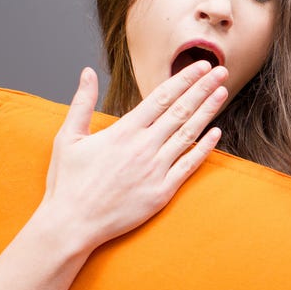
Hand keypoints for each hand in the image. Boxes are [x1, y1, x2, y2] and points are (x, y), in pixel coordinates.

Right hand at [39, 63, 227, 250]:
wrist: (72, 223)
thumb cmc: (68, 182)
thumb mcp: (68, 137)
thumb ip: (82, 102)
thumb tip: (87, 72)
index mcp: (123, 131)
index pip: (161, 97)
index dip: (184, 79)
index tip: (201, 66)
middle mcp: (143, 147)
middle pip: (180, 111)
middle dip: (203, 88)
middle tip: (221, 72)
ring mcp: (155, 169)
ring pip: (189, 134)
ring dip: (208, 112)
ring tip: (222, 93)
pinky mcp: (162, 192)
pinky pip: (189, 166)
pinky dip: (204, 149)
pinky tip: (217, 134)